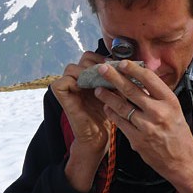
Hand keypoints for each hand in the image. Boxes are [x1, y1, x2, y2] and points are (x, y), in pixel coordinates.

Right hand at [51, 51, 111, 191]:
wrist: (100, 136)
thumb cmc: (110, 116)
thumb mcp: (116, 92)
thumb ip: (118, 78)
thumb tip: (131, 63)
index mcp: (89, 75)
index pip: (92, 56)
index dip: (104, 59)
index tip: (116, 68)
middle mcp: (77, 78)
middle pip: (83, 58)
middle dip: (98, 64)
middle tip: (109, 75)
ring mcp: (67, 86)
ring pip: (72, 68)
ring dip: (87, 74)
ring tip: (100, 83)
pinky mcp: (61, 95)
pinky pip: (63, 81)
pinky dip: (75, 83)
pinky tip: (90, 90)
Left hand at [94, 60, 192, 192]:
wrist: (181, 160)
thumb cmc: (178, 133)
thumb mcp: (174, 109)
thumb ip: (158, 95)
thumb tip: (142, 77)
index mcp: (169, 101)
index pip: (149, 79)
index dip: (133, 68)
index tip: (122, 63)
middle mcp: (158, 112)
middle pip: (131, 90)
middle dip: (114, 77)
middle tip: (102, 68)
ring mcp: (146, 126)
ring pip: (122, 106)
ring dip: (108, 96)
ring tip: (98, 88)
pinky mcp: (137, 139)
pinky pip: (120, 122)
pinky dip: (112, 113)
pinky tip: (107, 107)